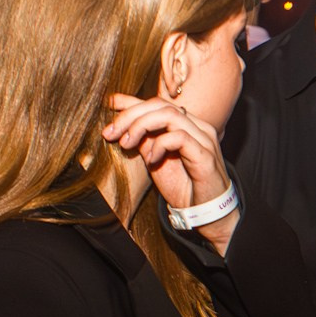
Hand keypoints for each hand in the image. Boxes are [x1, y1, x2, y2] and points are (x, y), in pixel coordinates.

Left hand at [103, 93, 238, 252]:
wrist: (206, 213)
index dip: (131, 104)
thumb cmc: (184, 187)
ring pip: (169, 115)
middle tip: (110, 132)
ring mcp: (204, 139)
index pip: (158, 103)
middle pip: (160, 105)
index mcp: (188, 125)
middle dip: (130, 115)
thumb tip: (120, 120)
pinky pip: (178, 137)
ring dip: (141, 126)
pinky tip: (151, 160)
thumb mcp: (155, 158)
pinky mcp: (205, 155)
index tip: (109, 107)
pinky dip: (159, 145)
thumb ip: (142, 137)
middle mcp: (199, 127)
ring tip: (126, 143)